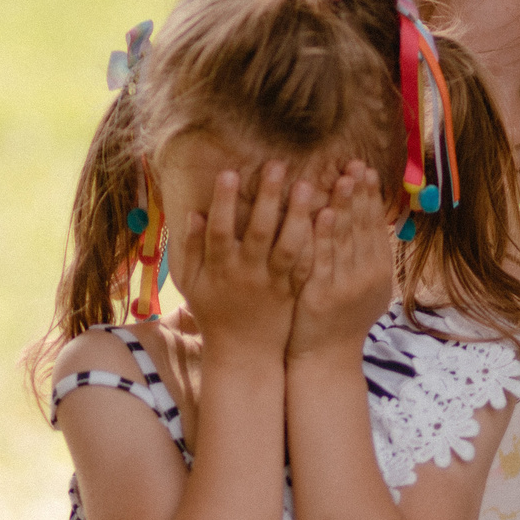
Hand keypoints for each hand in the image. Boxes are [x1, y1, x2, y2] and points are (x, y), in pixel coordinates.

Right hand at [169, 161, 301, 361]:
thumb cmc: (213, 314)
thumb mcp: (191, 285)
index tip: (230, 172)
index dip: (225, 202)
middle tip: (278, 165)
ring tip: (307, 184)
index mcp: (219, 270)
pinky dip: (316, 241)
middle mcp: (247, 274)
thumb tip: (194, 214)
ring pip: (288, 246)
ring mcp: (273, 283)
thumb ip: (192, 250)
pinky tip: (328, 215)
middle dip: (268, 198)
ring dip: (298, 214)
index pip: (220, 231)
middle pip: (259, 232)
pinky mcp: (293, 291)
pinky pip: (306, 264)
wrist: (243, 354)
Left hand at [285, 162, 394, 362]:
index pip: (377, 226)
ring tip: (341, 178)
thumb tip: (372, 225)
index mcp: (380, 271)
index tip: (367, 170)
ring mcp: (346, 286)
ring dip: (344, 206)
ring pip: (346, 238)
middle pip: (364, 226)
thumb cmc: (341, 323)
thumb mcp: (365, 291)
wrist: (326, 360)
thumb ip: (368, 259)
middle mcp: (368, 276)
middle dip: (360, 193)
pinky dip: (324, 234)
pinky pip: (323, 259)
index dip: (372, 197)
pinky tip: (321, 212)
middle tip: (354, 163)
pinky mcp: (322, 295)